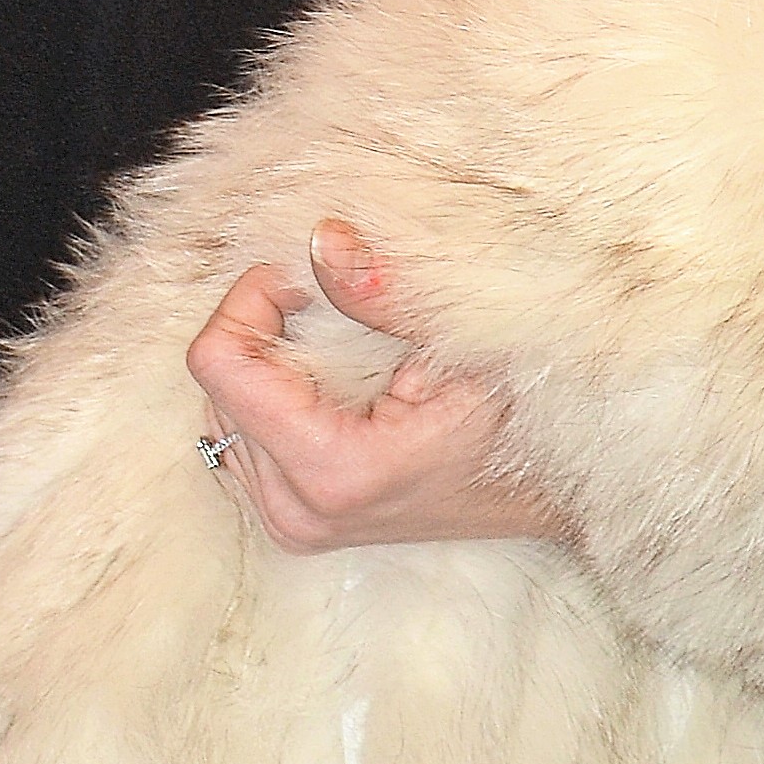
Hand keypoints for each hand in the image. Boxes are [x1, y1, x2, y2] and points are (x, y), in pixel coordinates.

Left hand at [185, 224, 569, 553]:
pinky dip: (272, 394)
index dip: (253, 300)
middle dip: (265, 328)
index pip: (217, 363)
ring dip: (267, 362)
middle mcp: (294, 508)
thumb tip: (321, 242)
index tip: (308, 282)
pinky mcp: (291, 519)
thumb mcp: (462, 347)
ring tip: (342, 353)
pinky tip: (331, 386)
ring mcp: (289, 521)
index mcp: (329, 470)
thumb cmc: (518, 422)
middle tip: (335, 312)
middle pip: (216, 381)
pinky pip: (240, 434)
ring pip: (222, 405)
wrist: (547, 499)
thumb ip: (383, 296)